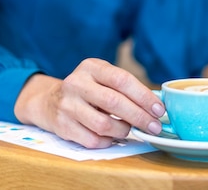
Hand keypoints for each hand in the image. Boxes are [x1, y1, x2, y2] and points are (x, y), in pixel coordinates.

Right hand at [14, 59, 164, 148]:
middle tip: (154, 127)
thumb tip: (155, 106)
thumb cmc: (87, 89)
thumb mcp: (102, 77)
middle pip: (115, 102)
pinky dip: (108, 140)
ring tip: (129, 129)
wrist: (49, 101)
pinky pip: (93, 140)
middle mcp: (77, 83)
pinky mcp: (62, 125)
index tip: (158, 109)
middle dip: (139, 117)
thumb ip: (124, 87)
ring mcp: (67, 105)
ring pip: (104, 124)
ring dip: (123, 130)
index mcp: (91, 67)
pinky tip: (112, 136)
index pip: (122, 80)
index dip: (144, 96)